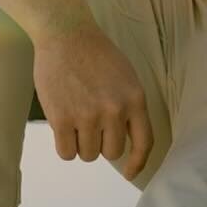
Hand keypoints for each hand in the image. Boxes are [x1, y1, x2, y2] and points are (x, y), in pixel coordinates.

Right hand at [32, 29, 153, 176]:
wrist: (66, 34)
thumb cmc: (95, 53)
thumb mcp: (126, 77)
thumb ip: (129, 106)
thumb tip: (125, 138)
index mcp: (135, 99)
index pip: (143, 143)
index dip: (137, 163)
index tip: (129, 172)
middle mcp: (114, 111)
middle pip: (111, 152)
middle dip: (100, 144)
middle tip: (90, 124)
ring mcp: (88, 116)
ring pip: (87, 154)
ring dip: (80, 143)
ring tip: (75, 119)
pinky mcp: (62, 119)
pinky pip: (66, 153)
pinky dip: (64, 145)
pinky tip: (62, 127)